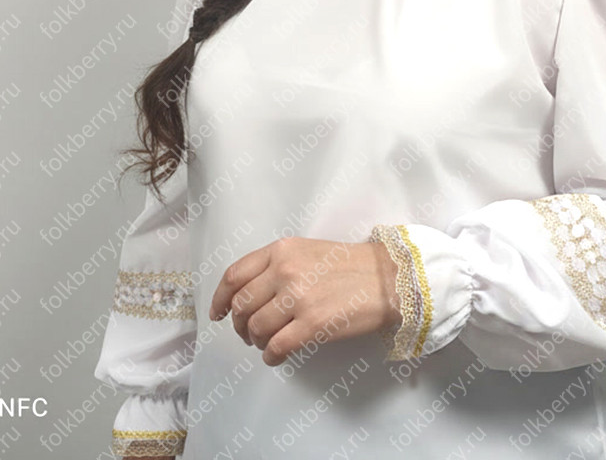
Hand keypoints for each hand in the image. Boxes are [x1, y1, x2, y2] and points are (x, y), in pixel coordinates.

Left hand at [209, 237, 401, 365]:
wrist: (387, 278)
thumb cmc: (349, 265)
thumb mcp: (307, 251)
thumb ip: (276, 266)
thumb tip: (246, 296)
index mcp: (282, 250)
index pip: (234, 276)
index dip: (220, 298)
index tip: (217, 313)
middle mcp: (285, 270)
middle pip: (242, 306)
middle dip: (239, 325)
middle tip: (248, 333)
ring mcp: (298, 297)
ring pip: (257, 328)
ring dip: (257, 341)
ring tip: (268, 343)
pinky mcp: (312, 324)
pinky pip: (276, 347)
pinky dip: (271, 356)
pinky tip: (277, 356)